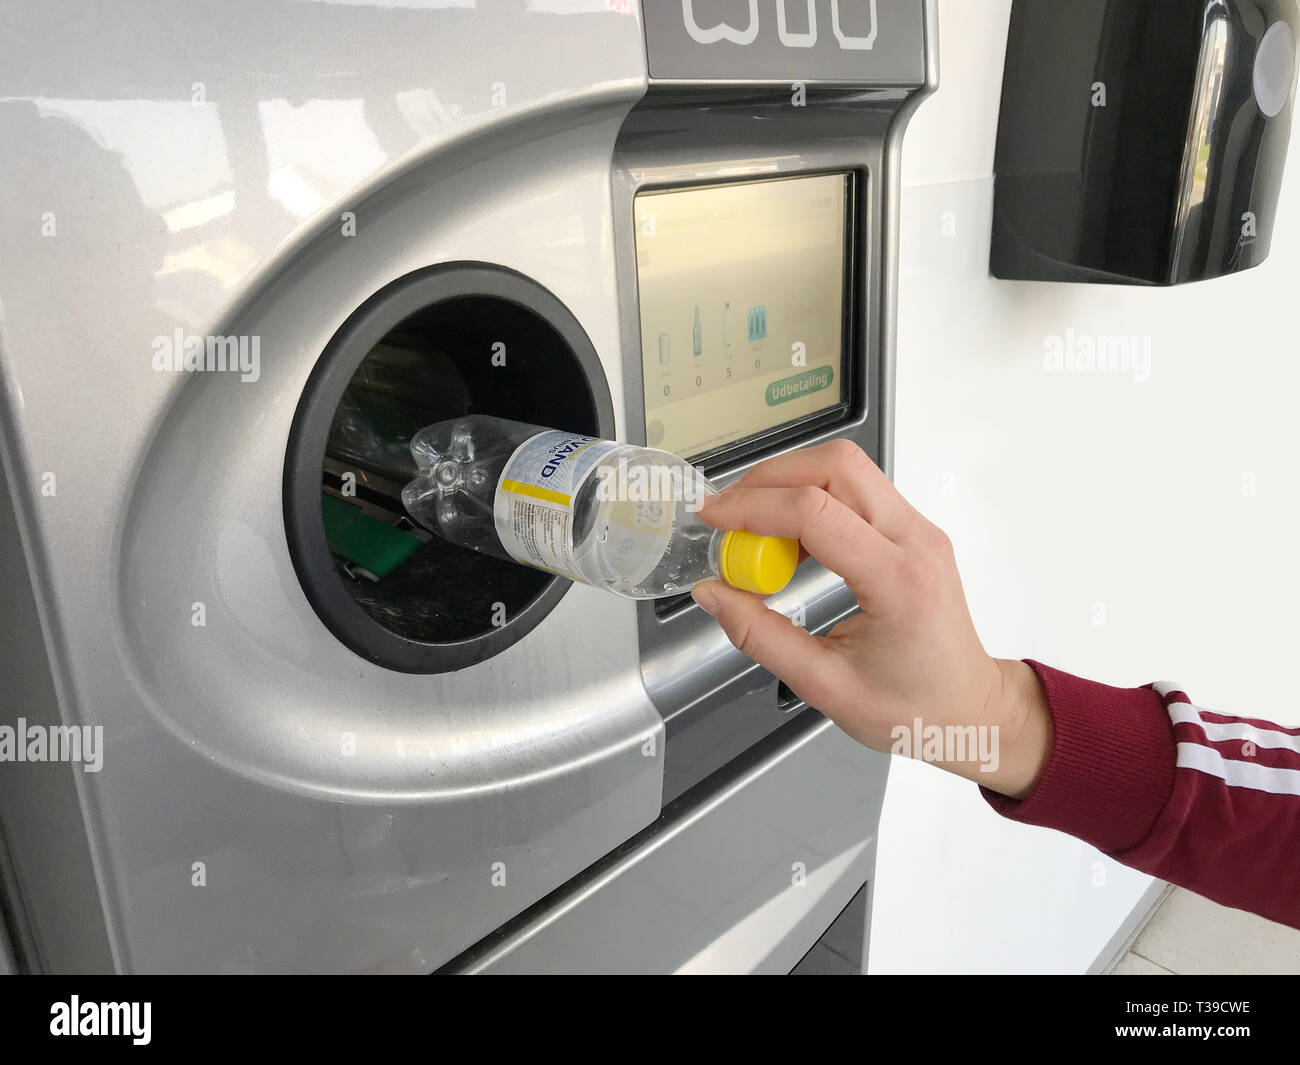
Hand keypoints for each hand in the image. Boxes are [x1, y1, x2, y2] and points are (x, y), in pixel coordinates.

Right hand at [691, 440, 1051, 799]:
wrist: (970, 711)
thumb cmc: (915, 709)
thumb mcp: (825, 686)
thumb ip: (761, 636)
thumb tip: (714, 595)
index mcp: (898, 581)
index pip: (816, 512)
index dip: (753, 507)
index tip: (713, 518)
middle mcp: (915, 540)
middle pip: (835, 466)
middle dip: (770, 478)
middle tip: (728, 512)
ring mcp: (918, 529)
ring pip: (846, 468)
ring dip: (790, 482)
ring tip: (754, 528)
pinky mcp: (911, 530)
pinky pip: (856, 490)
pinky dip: (812, 498)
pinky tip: (788, 540)